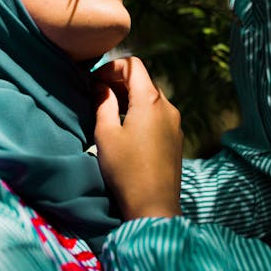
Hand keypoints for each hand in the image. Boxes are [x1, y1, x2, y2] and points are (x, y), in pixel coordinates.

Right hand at [93, 57, 182, 220]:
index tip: (94, 82)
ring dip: (130, 98)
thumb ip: (103, 103)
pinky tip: (126, 129)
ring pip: (151, 98)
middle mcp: (168, 106)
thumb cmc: (125, 169)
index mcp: (150, 100)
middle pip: (143, 81)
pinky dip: (141, 112)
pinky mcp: (176, 138)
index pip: (133, 65)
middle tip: (97, 95)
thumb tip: (100, 86)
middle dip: (119, 82)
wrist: (153, 205)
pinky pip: (158, 115)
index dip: (111, 67)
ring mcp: (175, 123)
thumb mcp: (106, 133)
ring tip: (109, 112)